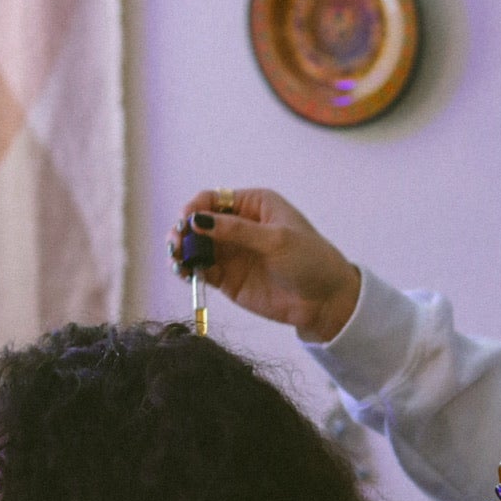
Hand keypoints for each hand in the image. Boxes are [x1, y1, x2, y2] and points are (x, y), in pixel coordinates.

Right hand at [170, 190, 360, 342]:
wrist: (325, 300)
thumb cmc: (310, 260)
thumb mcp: (276, 240)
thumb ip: (236, 231)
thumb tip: (198, 221)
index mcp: (254, 205)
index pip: (214, 199)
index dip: (196, 208)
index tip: (187, 221)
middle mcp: (238, 226)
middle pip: (199, 222)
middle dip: (184, 230)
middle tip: (176, 243)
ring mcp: (231, 253)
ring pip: (195, 246)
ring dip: (181, 250)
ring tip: (176, 259)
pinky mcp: (227, 278)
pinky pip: (200, 270)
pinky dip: (187, 270)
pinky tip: (183, 272)